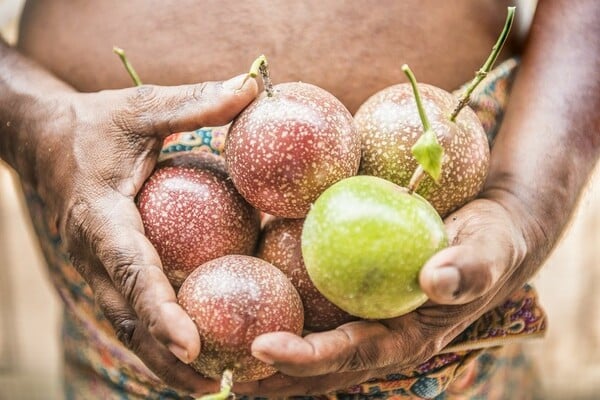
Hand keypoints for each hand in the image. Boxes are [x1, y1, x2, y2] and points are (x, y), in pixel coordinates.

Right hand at [23, 75, 257, 393]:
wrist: (43, 143)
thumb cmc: (94, 125)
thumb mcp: (141, 108)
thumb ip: (194, 102)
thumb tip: (253, 87)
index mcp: (101, 217)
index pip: (131, 270)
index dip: (159, 311)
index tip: (191, 346)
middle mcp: (94, 256)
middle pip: (130, 320)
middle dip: (171, 359)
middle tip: (222, 386)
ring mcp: (96, 271)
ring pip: (130, 329)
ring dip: (167, 364)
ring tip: (217, 388)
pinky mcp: (106, 275)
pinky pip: (134, 316)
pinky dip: (162, 342)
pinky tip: (201, 358)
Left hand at [239, 190, 541, 396]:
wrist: (487, 242)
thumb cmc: (488, 243)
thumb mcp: (488, 248)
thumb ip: (469, 267)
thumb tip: (436, 278)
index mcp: (407, 337)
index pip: (349, 354)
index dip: (305, 357)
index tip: (260, 346)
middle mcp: (382, 341)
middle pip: (319, 371)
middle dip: (270, 379)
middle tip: (215, 372)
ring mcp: (368, 329)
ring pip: (312, 358)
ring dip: (268, 366)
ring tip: (216, 359)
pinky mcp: (360, 310)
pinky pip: (318, 326)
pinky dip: (283, 329)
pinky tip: (248, 314)